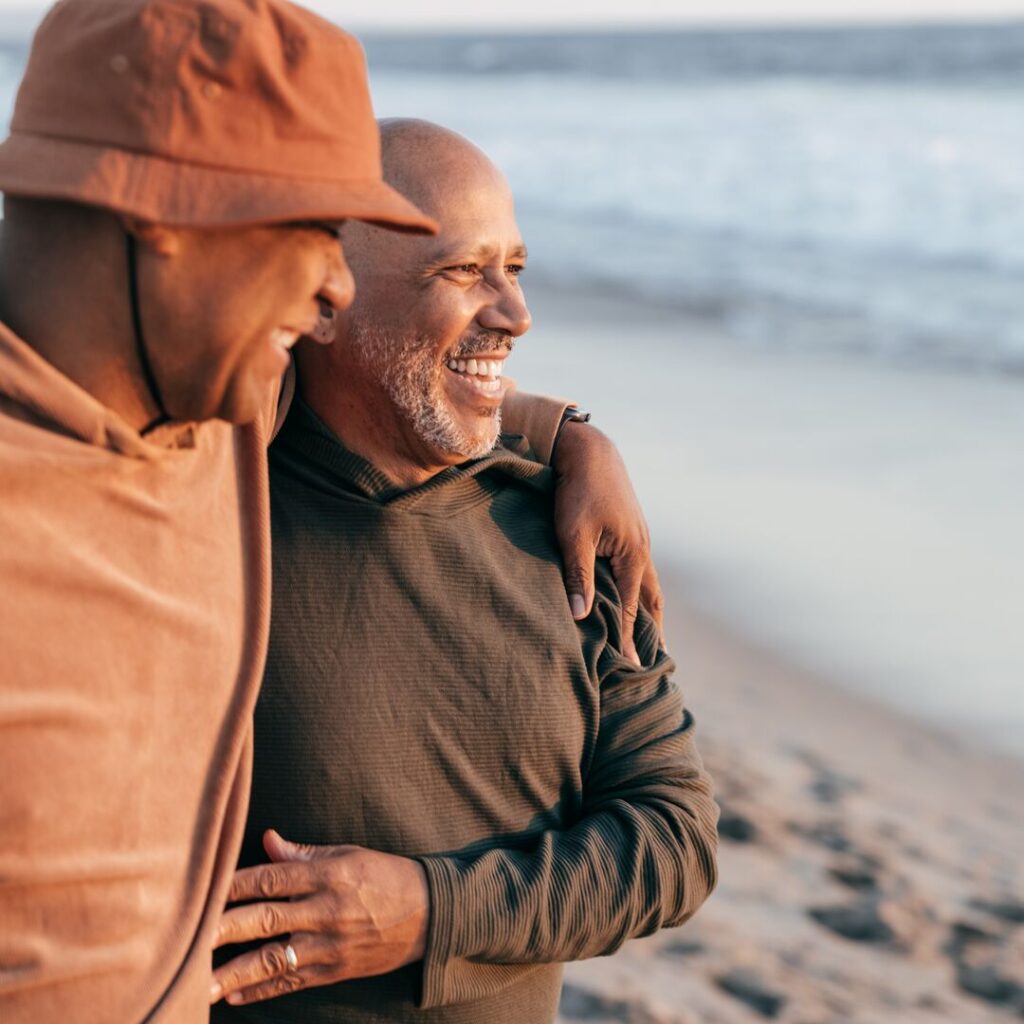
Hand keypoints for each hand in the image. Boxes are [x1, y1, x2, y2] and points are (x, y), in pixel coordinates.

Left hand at [210, 830, 428, 1006]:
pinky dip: (261, 991)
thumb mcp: (349, 854)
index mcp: (328, 874)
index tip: (202, 888)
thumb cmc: (386, 875)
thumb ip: (304, 853)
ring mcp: (330, 945)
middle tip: (187, 938)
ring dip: (233, 973)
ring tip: (199, 983)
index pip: (271, 878)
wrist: (430, 914)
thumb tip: (267, 841)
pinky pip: (292, 983)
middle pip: (265, 920)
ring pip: (273, 959)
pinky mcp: (335, 971)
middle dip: (223, 930)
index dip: (234, 884)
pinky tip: (234, 996)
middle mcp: (326, 910)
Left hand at [552, 422, 662, 663]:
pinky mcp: (631, 532)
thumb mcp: (573, 535)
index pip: (632, 610)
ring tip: (652, 637)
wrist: (590, 451)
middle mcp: (643, 552)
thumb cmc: (578, 492)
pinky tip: (633, 596)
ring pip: (649, 586)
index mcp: (632, 556)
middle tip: (653, 663)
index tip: (629, 669)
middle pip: (651, 602)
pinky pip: (641, 571)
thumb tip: (581, 615)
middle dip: (651, 632)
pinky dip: (641, 591)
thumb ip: (577, 575)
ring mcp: (640, 541)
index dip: (629, 641)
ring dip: (650, 612)